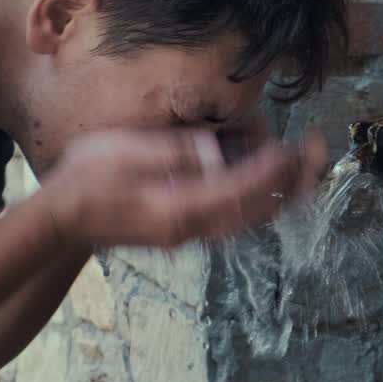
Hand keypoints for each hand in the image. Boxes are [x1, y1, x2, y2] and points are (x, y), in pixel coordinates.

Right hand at [40, 127, 327, 249]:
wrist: (64, 220)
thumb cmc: (87, 179)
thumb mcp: (125, 151)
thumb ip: (174, 150)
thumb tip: (214, 147)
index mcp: (178, 207)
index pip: (240, 190)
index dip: (271, 170)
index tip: (292, 147)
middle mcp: (192, 228)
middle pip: (257, 211)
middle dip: (293, 183)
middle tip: (318, 153)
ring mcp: (191, 234)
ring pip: (251, 220)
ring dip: (282, 194)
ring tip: (307, 168)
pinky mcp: (188, 230)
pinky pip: (236, 221)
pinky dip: (261, 204)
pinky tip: (272, 187)